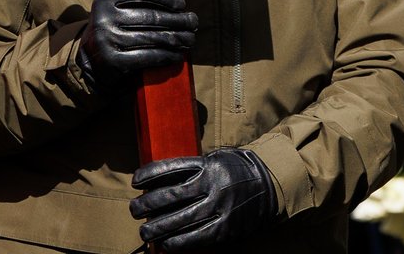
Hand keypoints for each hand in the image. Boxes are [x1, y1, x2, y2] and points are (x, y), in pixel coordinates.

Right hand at [77, 0, 197, 89]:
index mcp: (105, 1)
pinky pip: (149, 57)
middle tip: (193, 22)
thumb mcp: (116, 12)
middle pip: (151, 16)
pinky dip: (168, 56)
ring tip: (190, 39)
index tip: (181, 4)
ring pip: (153, 38)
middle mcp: (104, 19)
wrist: (90, 62)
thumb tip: (178, 6)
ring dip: (178, 39)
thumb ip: (138, 5)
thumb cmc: (112, 32)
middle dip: (178, 20)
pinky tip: (178, 54)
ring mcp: (108, 40)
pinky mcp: (115, 61)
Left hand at [129, 148, 276, 250]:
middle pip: (171, 196)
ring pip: (181, 220)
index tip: (135, 181)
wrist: (269, 184)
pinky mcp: (227, 228)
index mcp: (207, 165)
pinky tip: (166, 244)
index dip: (149, 175)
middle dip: (147, 205)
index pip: (170, 168)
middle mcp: (213, 186)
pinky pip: (198, 238)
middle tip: (134, 210)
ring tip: (144, 231)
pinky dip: (179, 242)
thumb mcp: (213, 159)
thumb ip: (190, 168)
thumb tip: (158, 182)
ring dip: (158, 228)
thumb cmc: (234, 169)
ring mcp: (220, 208)